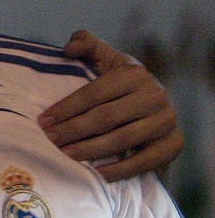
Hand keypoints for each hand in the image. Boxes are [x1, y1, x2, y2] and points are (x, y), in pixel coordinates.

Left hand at [39, 30, 181, 182]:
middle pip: (105, 118)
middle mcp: (154, 96)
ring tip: (65, 156)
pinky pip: (144, 161)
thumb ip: (87, 44)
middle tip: (49, 141)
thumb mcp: (106, 58)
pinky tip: (97, 173)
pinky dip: (120, 169)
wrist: (157, 103)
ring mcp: (166, 121)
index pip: (94, 94)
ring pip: (121, 140)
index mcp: (134, 74)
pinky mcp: (174, 144)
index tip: (43, 121)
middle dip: (72, 131)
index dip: (66, 108)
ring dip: (90, 150)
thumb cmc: (121, 81)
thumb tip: (69, 48)